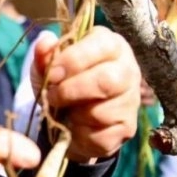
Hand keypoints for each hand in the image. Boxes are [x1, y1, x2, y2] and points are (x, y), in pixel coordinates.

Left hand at [30, 27, 141, 162]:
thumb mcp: (49, 66)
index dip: (75, 59)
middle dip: (72, 90)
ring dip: (75, 114)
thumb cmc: (63, 83)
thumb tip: (45, 42)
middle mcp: (128, 70)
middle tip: (53, 96)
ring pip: (102, 111)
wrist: (70, 120)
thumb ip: (45, 53)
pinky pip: (101, 135)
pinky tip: (76, 126)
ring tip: (65, 111)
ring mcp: (131, 100)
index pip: (104, 45)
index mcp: (112, 46)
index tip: (53, 73)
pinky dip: (81, 133)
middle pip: (107, 80)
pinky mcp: (127, 127)